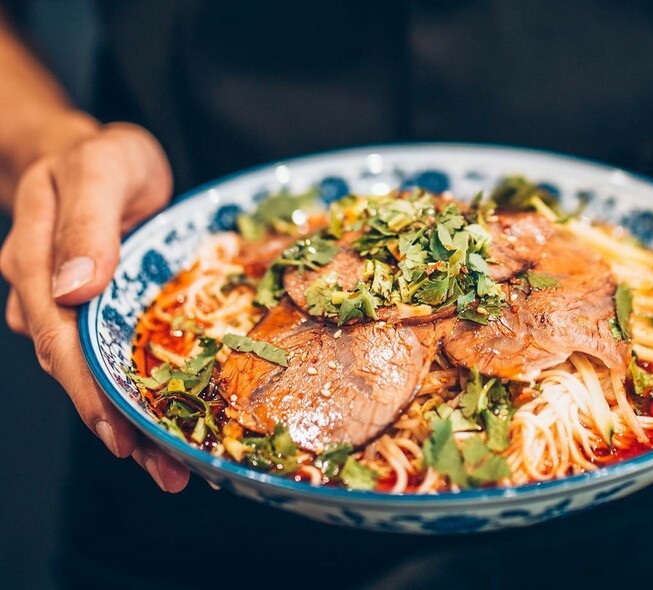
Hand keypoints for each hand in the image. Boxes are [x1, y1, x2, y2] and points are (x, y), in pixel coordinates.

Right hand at [0, 118, 189, 491]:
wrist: (95, 158)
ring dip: (129, 423)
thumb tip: (70, 290)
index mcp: (35, 260)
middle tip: (164, 470)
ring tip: (173, 467)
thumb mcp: (101, 168)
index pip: (59, 335)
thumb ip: (87, 224)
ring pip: (92, 374)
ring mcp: (68, 308)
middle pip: (75, 369)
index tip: (120, 432)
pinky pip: (111, 360)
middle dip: (116, 424)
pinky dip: (136, 396)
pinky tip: (166, 427)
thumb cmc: (102, 158)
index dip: (86, 388)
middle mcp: (45, 293)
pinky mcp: (97, 315)